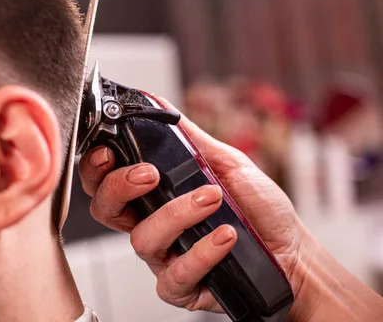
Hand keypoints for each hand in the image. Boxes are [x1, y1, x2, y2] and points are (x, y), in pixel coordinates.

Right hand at [78, 96, 307, 312]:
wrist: (292, 249)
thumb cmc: (256, 206)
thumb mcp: (223, 160)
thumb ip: (186, 135)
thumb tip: (155, 101)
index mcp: (151, 194)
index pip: (105, 180)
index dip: (96, 166)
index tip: (109, 149)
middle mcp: (150, 224)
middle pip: (105, 210)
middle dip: (118, 187)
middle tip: (150, 174)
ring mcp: (163, 257)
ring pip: (142, 239)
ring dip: (176, 214)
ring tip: (212, 199)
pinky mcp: (182, 287)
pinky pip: (175, 275)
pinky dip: (201, 253)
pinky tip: (224, 236)